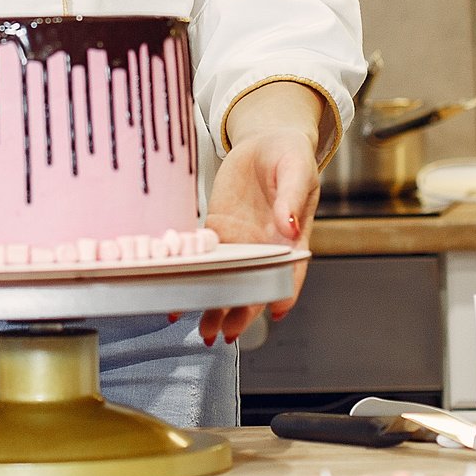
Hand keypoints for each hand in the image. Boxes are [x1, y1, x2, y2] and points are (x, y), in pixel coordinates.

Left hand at [194, 127, 319, 345]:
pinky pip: (203, 255)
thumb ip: (293, 198)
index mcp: (291, 237)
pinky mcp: (217, 228)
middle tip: (223, 334)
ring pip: (226, 279)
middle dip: (239, 313)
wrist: (266, 141)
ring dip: (213, 303)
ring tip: (200, 329)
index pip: (289, 273)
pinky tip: (177, 290)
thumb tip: (289, 225)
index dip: (282, 294)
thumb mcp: (298, 170)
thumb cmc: (290, 157)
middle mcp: (264, 246)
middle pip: (253, 286)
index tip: (272, 313)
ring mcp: (240, 240)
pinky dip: (191, 274)